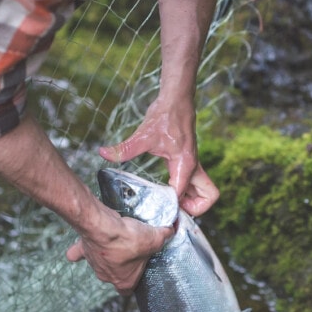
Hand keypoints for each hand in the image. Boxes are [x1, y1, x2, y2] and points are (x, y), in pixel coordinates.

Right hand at [66, 211, 172, 293]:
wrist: (104, 229)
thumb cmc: (129, 239)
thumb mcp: (155, 238)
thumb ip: (164, 236)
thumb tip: (171, 230)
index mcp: (125, 281)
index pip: (128, 290)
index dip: (133, 280)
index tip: (138, 270)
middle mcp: (108, 277)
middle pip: (115, 275)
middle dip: (121, 264)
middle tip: (130, 249)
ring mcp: (94, 264)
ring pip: (99, 263)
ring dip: (105, 254)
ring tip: (115, 239)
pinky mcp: (84, 250)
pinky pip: (79, 253)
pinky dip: (81, 250)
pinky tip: (86, 242)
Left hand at [100, 99, 218, 216]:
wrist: (176, 100)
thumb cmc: (165, 115)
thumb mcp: (143, 135)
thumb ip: (124, 148)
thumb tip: (103, 153)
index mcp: (185, 164)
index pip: (181, 194)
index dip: (171, 206)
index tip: (157, 211)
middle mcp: (193, 167)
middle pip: (208, 197)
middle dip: (194, 208)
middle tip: (172, 209)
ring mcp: (193, 165)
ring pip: (205, 192)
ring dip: (193, 202)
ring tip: (169, 204)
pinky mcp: (189, 162)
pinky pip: (195, 184)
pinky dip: (187, 193)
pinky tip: (166, 192)